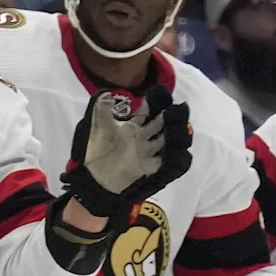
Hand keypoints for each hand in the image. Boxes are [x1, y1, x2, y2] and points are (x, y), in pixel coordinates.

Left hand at [60, 86, 192, 225]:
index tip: (159, 93)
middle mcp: (146, 138)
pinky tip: (179, 152)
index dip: (157, 100)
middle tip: (173, 109)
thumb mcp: (96, 129)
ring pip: (174, 140)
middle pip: (166, 122)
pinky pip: (175, 163)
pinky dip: (180, 157)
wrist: (95, 182)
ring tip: (177, 128)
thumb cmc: (95, 154)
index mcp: (133, 127)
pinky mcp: (155, 169)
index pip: (150, 110)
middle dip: (173, 114)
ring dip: (179, 133)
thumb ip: (100, 109)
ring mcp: (152, 153)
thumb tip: (109, 93)